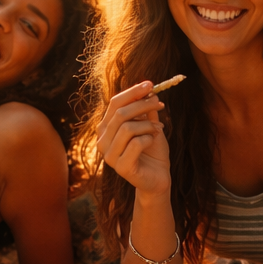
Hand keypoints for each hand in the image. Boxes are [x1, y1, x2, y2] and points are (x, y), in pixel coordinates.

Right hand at [97, 82, 170, 196]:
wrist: (157, 178)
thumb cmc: (152, 151)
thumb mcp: (149, 126)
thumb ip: (146, 111)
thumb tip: (149, 89)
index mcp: (106, 129)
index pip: (114, 103)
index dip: (132, 92)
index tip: (150, 84)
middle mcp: (102, 141)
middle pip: (120, 114)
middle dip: (143, 105)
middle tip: (160, 104)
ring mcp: (109, 156)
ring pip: (127, 128)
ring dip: (148, 125)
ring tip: (159, 130)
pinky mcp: (121, 167)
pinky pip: (136, 143)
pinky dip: (148, 139)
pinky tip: (152, 141)